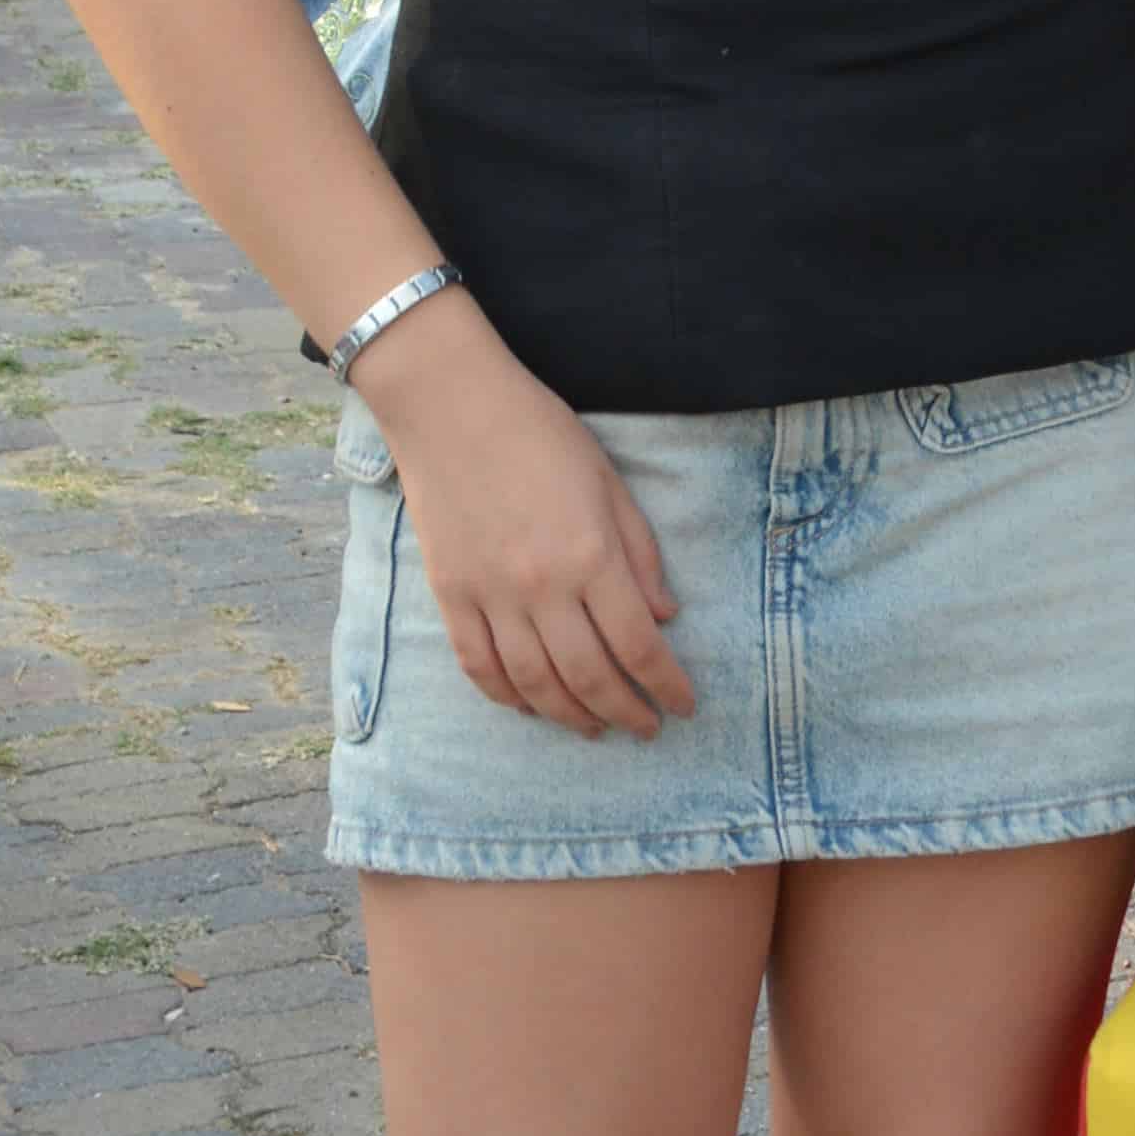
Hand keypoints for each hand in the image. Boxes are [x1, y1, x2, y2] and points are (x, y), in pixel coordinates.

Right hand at [362, 311, 688, 739]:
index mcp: (591, 555)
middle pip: (590, 676)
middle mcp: (542, 587)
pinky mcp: (450, 595)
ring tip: (595, 728)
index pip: (640, 644)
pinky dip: (507, 697)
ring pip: (534, 684)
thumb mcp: (610, 483)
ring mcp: (490, 596)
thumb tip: (665, 618)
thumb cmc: (541, 434)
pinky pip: (479, 666)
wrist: (451, 407)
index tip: (685, 706)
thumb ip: (640, 554)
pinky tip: (530, 707)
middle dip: (625, 712)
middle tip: (646, 728)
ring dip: (570, 717)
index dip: (667, 684)